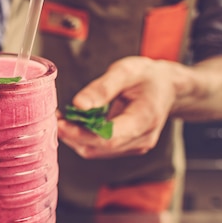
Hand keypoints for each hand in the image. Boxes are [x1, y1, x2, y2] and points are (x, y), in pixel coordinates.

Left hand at [57, 56, 180, 158]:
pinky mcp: (127, 145)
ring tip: (60, 117)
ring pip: (97, 151)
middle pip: (100, 147)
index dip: (81, 133)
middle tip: (54, 117)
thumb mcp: (126, 71)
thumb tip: (79, 104)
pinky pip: (100, 148)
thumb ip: (103, 88)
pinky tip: (73, 122)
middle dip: (73, 135)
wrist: (167, 86)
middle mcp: (141, 139)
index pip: (109, 137)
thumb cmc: (148, 76)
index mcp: (145, 119)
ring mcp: (135, 145)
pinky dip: (83, 137)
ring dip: (75, 137)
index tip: (60, 123)